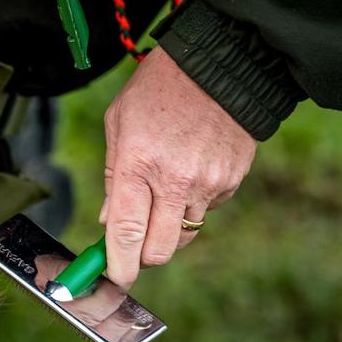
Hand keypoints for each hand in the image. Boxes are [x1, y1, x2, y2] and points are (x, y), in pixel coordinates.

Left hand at [101, 48, 256, 287]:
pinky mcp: (232, 180)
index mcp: (138, 165)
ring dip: (169, 226)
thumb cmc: (156, 90)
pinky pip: (207, 209)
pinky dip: (194, 202)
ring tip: (164, 189)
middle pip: (159, 250)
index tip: (113, 278)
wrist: (218, 64)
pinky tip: (190, 170)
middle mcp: (175, 180)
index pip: (126, 233)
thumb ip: (113, 178)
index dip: (118, 264)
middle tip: (134, 248)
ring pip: (185, 233)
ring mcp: (208, 182)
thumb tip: (109, 222)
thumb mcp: (119, 125)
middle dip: (143, 258)